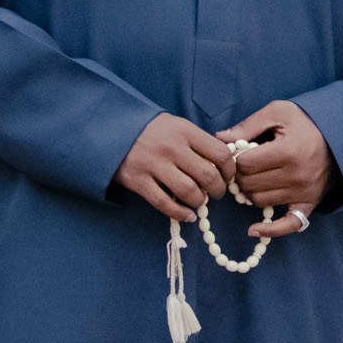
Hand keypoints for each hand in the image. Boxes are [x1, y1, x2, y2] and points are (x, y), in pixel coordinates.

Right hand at [113, 113, 234, 222]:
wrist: (112, 129)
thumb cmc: (152, 130)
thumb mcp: (178, 126)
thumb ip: (198, 141)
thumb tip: (223, 162)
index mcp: (185, 131)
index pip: (220, 154)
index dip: (229, 170)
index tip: (228, 177)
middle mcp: (172, 148)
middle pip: (207, 175)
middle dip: (218, 189)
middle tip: (217, 193)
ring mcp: (154, 165)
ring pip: (188, 191)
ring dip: (200, 201)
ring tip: (200, 201)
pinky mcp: (138, 181)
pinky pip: (164, 203)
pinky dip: (180, 213)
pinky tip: (187, 215)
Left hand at [220, 101, 330, 238]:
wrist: (340, 137)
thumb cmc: (306, 122)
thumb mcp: (279, 113)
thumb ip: (248, 125)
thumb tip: (219, 139)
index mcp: (287, 151)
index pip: (244, 164)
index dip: (236, 157)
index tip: (241, 151)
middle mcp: (296, 175)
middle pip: (248, 184)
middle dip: (240, 174)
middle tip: (245, 165)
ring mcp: (303, 192)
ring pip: (258, 201)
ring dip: (251, 191)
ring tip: (256, 178)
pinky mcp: (309, 204)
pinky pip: (287, 225)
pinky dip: (269, 230)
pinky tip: (253, 229)